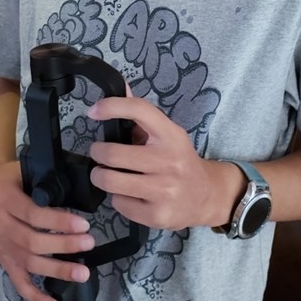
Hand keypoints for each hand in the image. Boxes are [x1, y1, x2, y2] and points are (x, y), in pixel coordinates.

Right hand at [0, 160, 94, 300]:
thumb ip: (42, 184)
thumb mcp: (23, 171)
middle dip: (63, 245)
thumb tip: (73, 197)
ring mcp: (1, 247)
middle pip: (32, 242)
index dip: (58, 221)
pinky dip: (36, 298)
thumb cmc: (11, 176)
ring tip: (82, 273)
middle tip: (89, 243)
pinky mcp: (4, 261)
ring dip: (57, 270)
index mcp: (4, 200)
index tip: (82, 223)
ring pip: (29, 264)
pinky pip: (18, 283)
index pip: (33, 214)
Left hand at [88, 94, 228, 230]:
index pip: (139, 110)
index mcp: (170, 135)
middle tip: (100, 154)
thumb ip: (141, 114)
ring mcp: (164, 190)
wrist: (207, 196)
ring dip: (101, 176)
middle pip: (113, 153)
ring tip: (108, 174)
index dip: (112, 106)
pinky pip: (119, 203)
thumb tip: (121, 86)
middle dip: (97, 153)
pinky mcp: (157, 215)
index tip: (93, 111)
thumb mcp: (166, 133)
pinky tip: (129, 194)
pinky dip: (118, 198)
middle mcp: (169, 161)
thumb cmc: (179, 160)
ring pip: (110, 180)